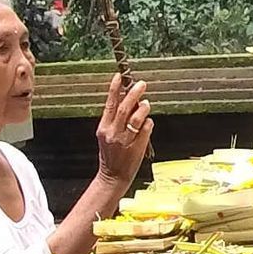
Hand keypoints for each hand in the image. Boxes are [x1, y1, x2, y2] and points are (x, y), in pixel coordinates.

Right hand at [95, 74, 152, 188]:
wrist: (112, 176)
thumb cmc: (111, 155)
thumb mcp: (107, 135)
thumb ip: (115, 119)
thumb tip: (129, 101)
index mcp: (104, 128)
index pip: (110, 104)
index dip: (114, 89)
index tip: (119, 77)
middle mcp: (113, 133)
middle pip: (124, 109)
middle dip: (133, 94)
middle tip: (141, 84)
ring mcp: (125, 141)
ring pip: (136, 119)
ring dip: (143, 108)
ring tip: (146, 103)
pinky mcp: (136, 147)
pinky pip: (146, 130)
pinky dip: (148, 123)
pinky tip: (148, 121)